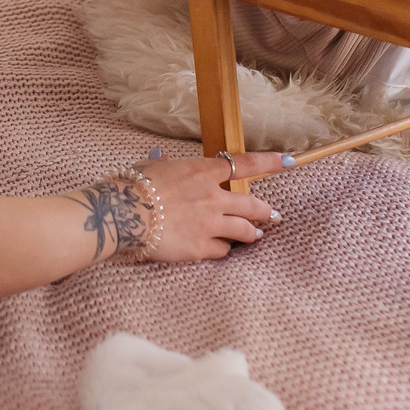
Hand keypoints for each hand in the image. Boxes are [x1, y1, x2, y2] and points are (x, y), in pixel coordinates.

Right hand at [78, 150, 284, 262]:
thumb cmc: (132, 186)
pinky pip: (222, 250)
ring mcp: (209, 224)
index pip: (246, 164)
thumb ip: (167, 167)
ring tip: (255, 235)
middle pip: (253, 204)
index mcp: (202, 172)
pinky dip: (224, 249)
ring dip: (252, 233)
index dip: (270, 163)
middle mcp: (212, 197)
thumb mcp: (152, 168)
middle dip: (266, 210)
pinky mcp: (200, 248)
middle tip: (272, 214)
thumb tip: (161, 159)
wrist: (121, 213)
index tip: (288, 161)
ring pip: (245, 230)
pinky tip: (222, 249)